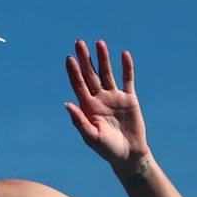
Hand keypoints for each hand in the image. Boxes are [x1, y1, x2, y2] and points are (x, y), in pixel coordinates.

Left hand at [64, 39, 150, 169]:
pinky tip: (124, 55)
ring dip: (103, 58)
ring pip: (107, 73)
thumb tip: (67, 104)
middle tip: (79, 42)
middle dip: (85, 59)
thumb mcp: (91, 137)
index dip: (73, 71)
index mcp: (88, 107)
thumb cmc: (107, 149)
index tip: (69, 58)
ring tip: (99, 42)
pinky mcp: (129, 98)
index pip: (79, 85)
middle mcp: (99, 99)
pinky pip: (128, 79)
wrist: (128, 154)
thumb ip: (79, 121)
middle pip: (90, 74)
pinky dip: (127, 67)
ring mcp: (114, 97)